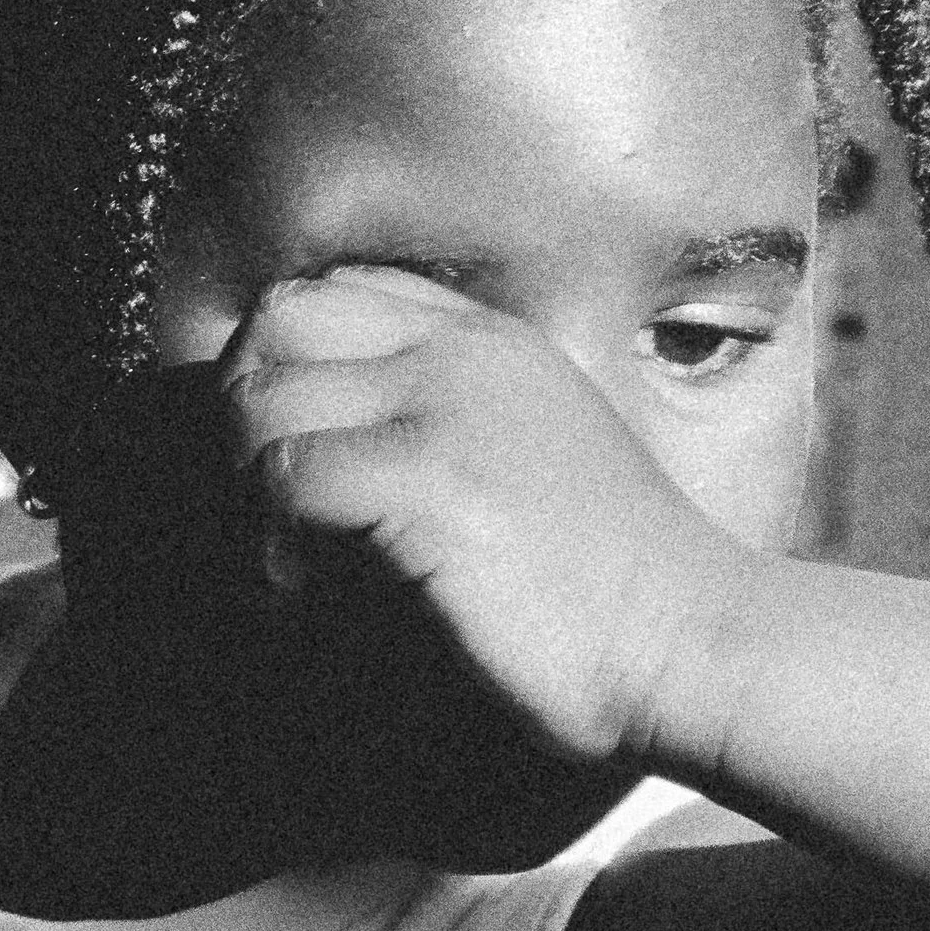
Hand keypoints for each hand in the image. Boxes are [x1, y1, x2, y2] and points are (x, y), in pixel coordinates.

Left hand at [219, 268, 751, 778]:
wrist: (689, 637)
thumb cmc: (618, 585)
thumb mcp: (538, 464)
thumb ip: (456, 431)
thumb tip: (342, 460)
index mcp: (490, 343)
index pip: (336, 293)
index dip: (281, 367)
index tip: (281, 458)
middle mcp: (462, 353)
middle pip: (281, 321)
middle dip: (240, 412)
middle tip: (255, 508)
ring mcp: (447, 406)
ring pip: (268, 398)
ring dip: (245, 488)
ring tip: (281, 562)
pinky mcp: (432, 478)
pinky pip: (290, 477)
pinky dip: (271, 544)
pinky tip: (302, 595)